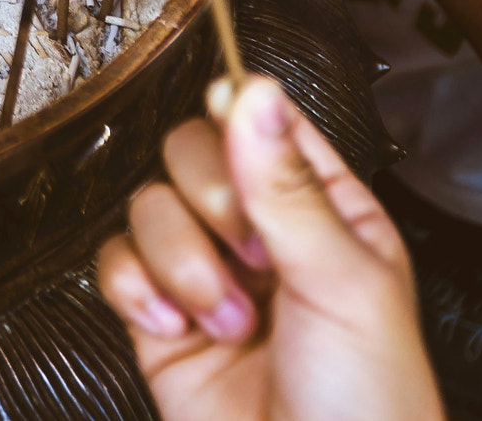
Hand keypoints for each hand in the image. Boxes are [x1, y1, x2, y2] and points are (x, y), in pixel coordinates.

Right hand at [98, 76, 441, 420]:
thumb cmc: (368, 408)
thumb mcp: (342, 282)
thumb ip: (286, 185)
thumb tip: (251, 92)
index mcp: (325, 213)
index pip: (262, 123)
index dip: (239, 126)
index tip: (234, 144)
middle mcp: (260, 237)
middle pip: (188, 154)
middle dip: (208, 207)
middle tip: (247, 254)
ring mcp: (204, 274)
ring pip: (146, 206)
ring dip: (180, 265)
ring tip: (224, 318)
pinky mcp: (156, 315)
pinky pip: (113, 261)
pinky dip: (135, 291)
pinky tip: (173, 325)